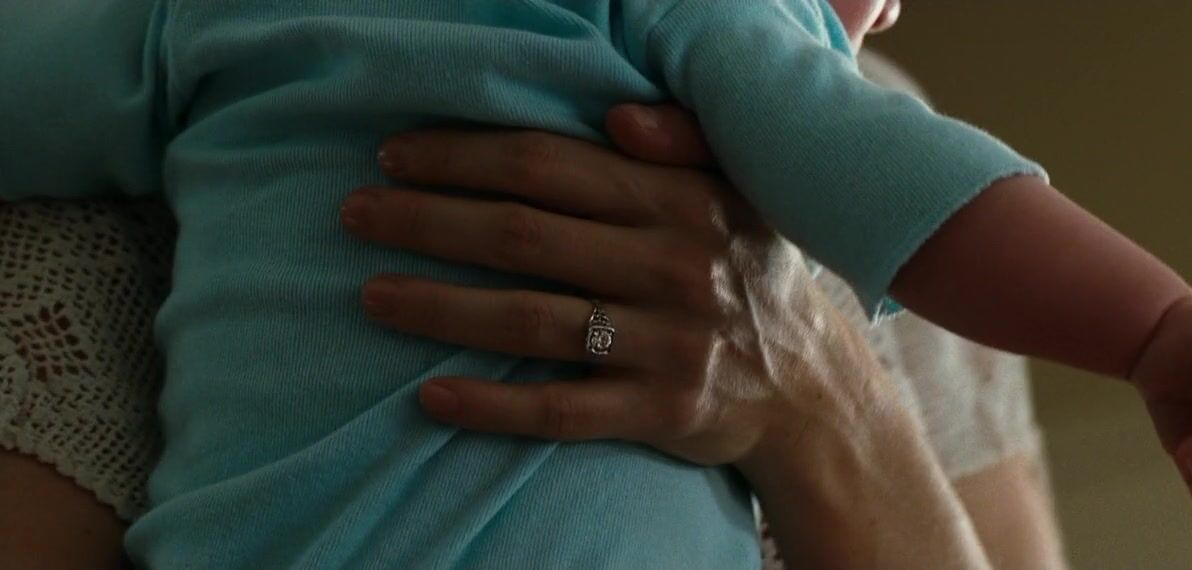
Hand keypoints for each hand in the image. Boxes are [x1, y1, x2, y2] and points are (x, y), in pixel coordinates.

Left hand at [344, 104, 895, 468]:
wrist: (812, 388)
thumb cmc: (753, 275)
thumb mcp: (739, 194)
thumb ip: (685, 142)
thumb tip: (617, 113)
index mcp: (683, 200)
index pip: (551, 166)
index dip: (464, 156)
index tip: (397, 154)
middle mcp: (675, 266)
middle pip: (524, 235)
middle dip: (428, 220)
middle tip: (356, 213)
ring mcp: (668, 342)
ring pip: (531, 320)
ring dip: (440, 307)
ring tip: (370, 296)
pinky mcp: (663, 410)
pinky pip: (563, 409)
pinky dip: (493, 405)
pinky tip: (431, 397)